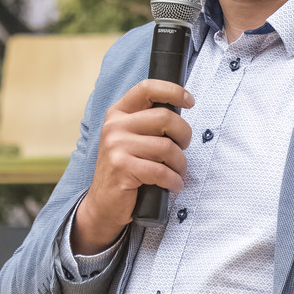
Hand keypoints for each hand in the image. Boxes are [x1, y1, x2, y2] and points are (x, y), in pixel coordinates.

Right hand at [70, 80, 192, 253]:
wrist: (104, 204)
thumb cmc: (126, 170)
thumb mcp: (131, 139)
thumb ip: (148, 123)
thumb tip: (180, 110)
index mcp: (118, 113)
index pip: (146, 88)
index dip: (172, 90)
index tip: (189, 101)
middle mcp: (114, 126)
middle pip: (165, 118)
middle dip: (183, 136)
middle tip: (182, 149)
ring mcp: (116, 146)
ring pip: (167, 147)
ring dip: (180, 164)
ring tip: (177, 172)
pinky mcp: (122, 168)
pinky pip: (161, 171)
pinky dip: (174, 180)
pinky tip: (173, 185)